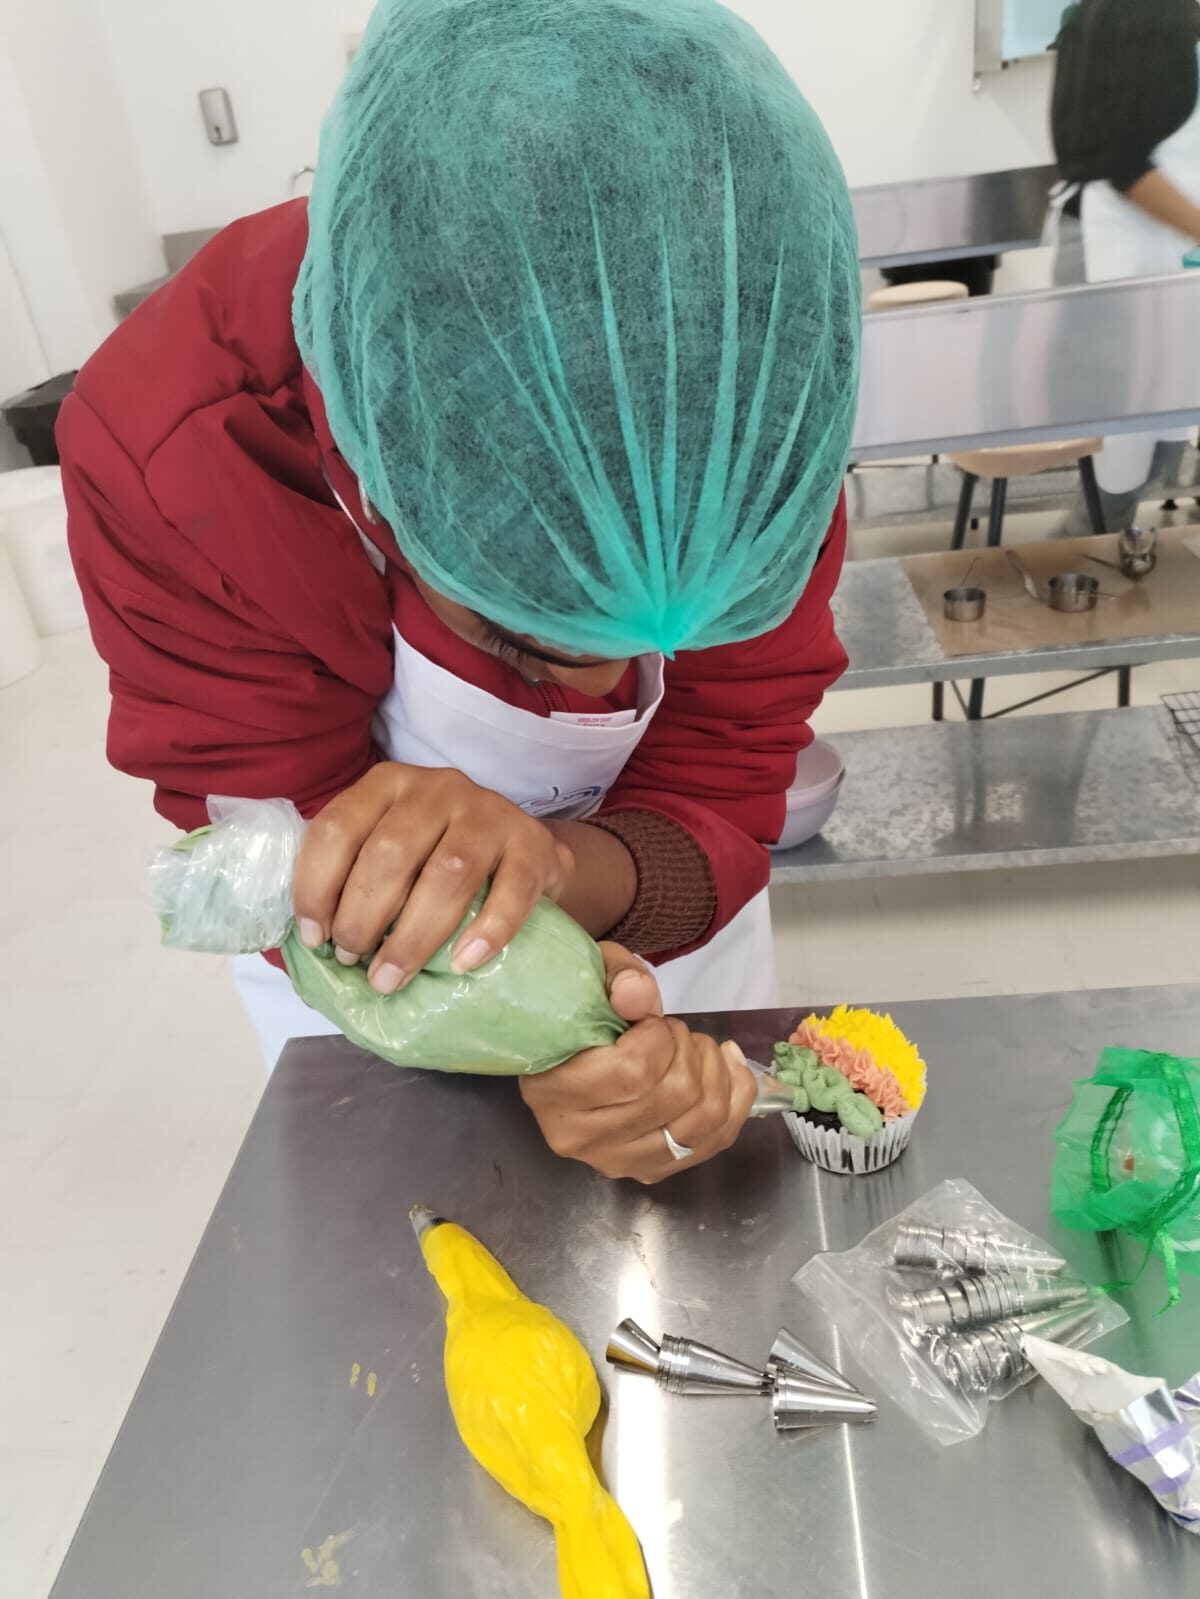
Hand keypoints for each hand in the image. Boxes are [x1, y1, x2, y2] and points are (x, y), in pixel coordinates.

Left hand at [293, 763, 572, 991]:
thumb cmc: (438, 855)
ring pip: (448, 873)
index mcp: (387, 785)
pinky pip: (512, 888)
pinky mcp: (531, 843)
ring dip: (413, 935)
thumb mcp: (391, 845)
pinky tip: (463, 963)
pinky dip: (487, 930)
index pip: (337, 828)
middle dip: (362, 917)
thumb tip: (307, 940)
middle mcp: (437, 788)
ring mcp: (488, 812)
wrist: (524, 848)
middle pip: (390, 854)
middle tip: (354, 960)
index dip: (317, 887)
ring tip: (390, 977)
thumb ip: (353, 873)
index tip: (315, 938)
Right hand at [519, 943, 756, 1182]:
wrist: (567, 1047)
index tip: (650, 1020)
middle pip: (675, 1096)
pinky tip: (728, 1066)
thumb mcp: (593, 973)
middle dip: (690, 1049)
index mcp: (553, 1091)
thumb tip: (641, 996)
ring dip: (715, 1071)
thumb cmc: (579, 1008)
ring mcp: (618, 1161)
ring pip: (702, 1121)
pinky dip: (735, 1099)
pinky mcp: (650, 1170)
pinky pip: (715, 1141)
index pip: (634, 1071)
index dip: (659, 1036)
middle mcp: (583, 1138)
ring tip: (697, 1047)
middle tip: (674, 1031)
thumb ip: (617, 976)